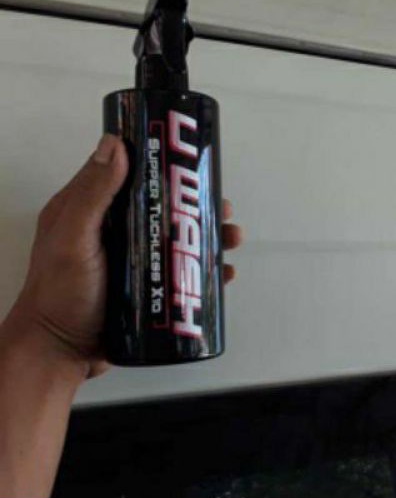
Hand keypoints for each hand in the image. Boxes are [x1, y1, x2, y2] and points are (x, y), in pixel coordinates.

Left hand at [7, 133, 242, 379]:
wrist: (60, 354)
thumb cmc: (60, 295)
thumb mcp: (73, 239)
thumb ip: (92, 194)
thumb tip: (116, 142)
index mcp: (92, 210)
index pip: (132, 174)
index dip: (164, 165)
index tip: (193, 162)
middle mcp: (116, 230)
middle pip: (166, 207)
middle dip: (199, 205)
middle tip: (224, 208)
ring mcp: (134, 260)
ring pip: (181, 239)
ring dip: (211, 236)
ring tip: (232, 239)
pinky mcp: (148, 287)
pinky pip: (185, 272)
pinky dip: (208, 270)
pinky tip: (225, 273)